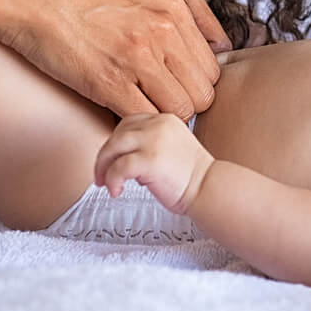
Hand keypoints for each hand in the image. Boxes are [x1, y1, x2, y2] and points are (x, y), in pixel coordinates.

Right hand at [0, 0, 223, 120]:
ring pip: (177, 111)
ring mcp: (136, 58)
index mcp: (174, 8)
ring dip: (160, 115)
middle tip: (158, 99)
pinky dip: (134, 121)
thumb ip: (190, 8)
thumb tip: (222, 43)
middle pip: (202, 94)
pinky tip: (117, 109)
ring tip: (138, 104)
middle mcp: (163, 32)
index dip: (195, 82)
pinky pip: (141, 117)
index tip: (176, 84)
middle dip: (183, 102)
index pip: (213, 67)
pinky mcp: (106, 81)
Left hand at [93, 113, 214, 214]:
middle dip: (105, 156)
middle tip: (101, 176)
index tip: (113, 159)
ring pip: (113, 147)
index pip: (129, 122)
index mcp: (165, 119)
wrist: (208, 188)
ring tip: (106, 183)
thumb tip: (121, 157)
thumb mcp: (171, 147)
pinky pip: (118, 167)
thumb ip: (149, 143)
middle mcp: (158, 124)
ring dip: (103, 167)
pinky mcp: (150, 160)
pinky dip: (112, 180)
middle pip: (117, 134)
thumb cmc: (191, 176)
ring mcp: (154, 141)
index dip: (116, 142)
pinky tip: (117, 191)